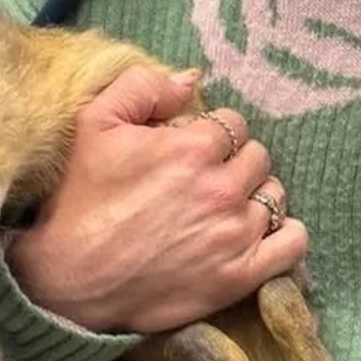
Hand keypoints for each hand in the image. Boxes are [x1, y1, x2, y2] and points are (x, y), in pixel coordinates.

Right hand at [5, 65, 307, 333]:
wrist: (68, 282)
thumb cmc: (79, 200)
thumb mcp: (95, 124)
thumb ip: (143, 86)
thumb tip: (191, 78)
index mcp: (194, 148)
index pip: (234, 124)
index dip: (213, 134)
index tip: (191, 151)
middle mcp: (222, 188)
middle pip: (258, 156)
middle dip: (235, 162)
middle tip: (207, 179)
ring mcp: (235, 234)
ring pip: (275, 194)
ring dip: (255, 196)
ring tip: (226, 207)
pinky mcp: (241, 276)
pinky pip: (292, 243)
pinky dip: (285, 235)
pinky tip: (263, 232)